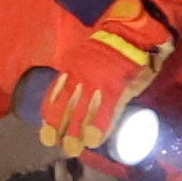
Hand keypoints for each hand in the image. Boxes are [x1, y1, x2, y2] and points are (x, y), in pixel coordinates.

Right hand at [33, 33, 151, 159]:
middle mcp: (93, 81)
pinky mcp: (70, 66)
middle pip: (79, 111)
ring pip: (64, 101)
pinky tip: (45, 115)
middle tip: (67, 150)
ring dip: (56, 122)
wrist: (125, 30)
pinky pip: (57, 86)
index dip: (96, 129)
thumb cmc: (136, 61)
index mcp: (113, 86)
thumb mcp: (136, 83)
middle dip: (71, 133)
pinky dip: (50, 102)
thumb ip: (120, 102)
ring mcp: (78, 73)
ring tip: (49, 139)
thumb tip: (109, 124)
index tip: (91, 143)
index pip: (102, 113)